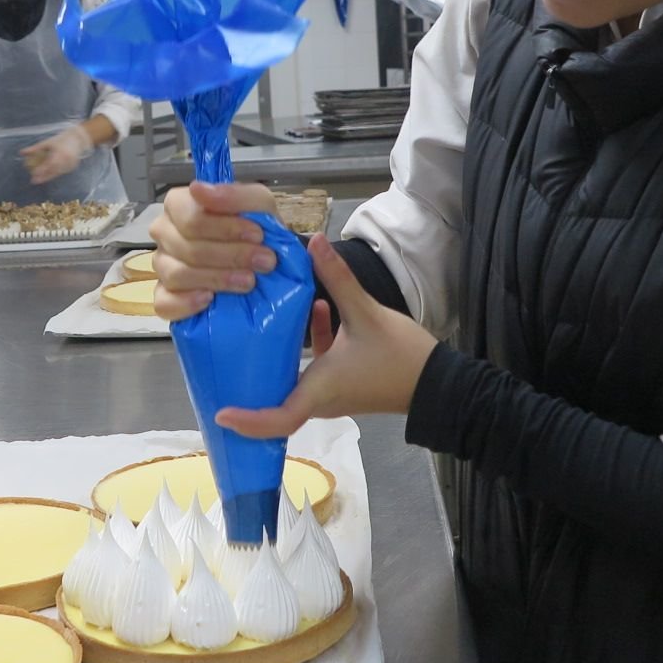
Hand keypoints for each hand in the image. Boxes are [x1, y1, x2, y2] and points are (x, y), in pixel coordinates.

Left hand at [20, 123, 92, 184]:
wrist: (77, 139)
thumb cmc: (60, 140)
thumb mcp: (47, 143)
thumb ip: (34, 149)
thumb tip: (21, 153)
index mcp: (59, 153)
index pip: (49, 164)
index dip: (41, 170)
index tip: (32, 174)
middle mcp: (66, 160)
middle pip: (53, 171)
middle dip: (43, 177)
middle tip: (33, 181)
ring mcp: (70, 164)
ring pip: (57, 173)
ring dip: (48, 177)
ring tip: (38, 180)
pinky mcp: (72, 167)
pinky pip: (62, 172)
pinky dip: (54, 174)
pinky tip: (47, 176)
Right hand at [152, 181, 280, 319]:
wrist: (269, 269)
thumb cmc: (258, 233)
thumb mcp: (260, 206)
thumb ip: (235, 194)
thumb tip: (197, 189)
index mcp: (180, 205)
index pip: (187, 215)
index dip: (224, 227)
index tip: (258, 235)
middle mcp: (165, 234)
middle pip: (186, 246)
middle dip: (231, 255)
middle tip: (264, 261)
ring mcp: (162, 266)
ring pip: (176, 274)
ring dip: (218, 279)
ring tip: (249, 281)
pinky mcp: (165, 298)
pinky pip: (164, 303)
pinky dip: (186, 303)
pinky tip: (210, 300)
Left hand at [215, 234, 435, 437]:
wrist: (440, 381)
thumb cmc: (400, 357)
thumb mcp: (367, 313)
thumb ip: (338, 278)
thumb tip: (316, 242)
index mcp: (320, 390)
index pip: (278, 419)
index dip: (248, 421)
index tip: (222, 413)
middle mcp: (321, 398)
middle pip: (276, 401)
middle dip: (250, 384)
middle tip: (224, 356)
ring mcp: (333, 392)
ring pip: (293, 379)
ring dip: (278, 356)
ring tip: (256, 324)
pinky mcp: (344, 381)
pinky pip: (316, 366)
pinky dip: (310, 342)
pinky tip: (316, 307)